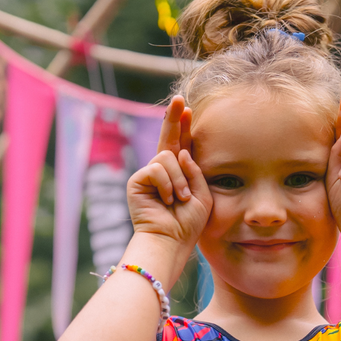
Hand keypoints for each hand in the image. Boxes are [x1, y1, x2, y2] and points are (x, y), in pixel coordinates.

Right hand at [127, 96, 211, 247]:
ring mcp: (149, 174)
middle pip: (168, 138)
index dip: (184, 126)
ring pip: (167, 157)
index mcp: (180, 173)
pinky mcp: (137, 180)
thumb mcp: (202, 194)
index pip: (183, 144)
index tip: (186, 108)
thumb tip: (181, 152)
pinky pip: (157, 168)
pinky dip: (167, 184)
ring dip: (179, 179)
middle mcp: (163, 171)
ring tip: (180, 199)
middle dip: (173, 118)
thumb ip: (195, 171)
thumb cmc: (188, 223)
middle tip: (179, 99)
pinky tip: (166, 200)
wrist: (171, 241)